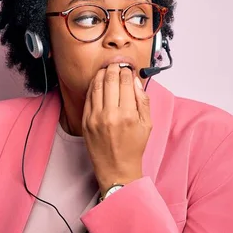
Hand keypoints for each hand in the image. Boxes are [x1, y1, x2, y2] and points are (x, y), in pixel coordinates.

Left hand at [82, 63, 152, 195]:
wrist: (116, 168)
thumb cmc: (133, 148)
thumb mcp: (147, 124)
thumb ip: (143, 101)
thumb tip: (136, 81)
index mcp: (128, 115)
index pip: (126, 82)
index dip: (127, 71)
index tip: (128, 68)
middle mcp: (110, 115)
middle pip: (110, 80)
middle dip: (114, 68)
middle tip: (117, 65)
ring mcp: (95, 118)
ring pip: (97, 86)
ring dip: (102, 74)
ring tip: (107, 70)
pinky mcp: (85, 121)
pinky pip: (89, 97)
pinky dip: (93, 86)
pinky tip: (98, 82)